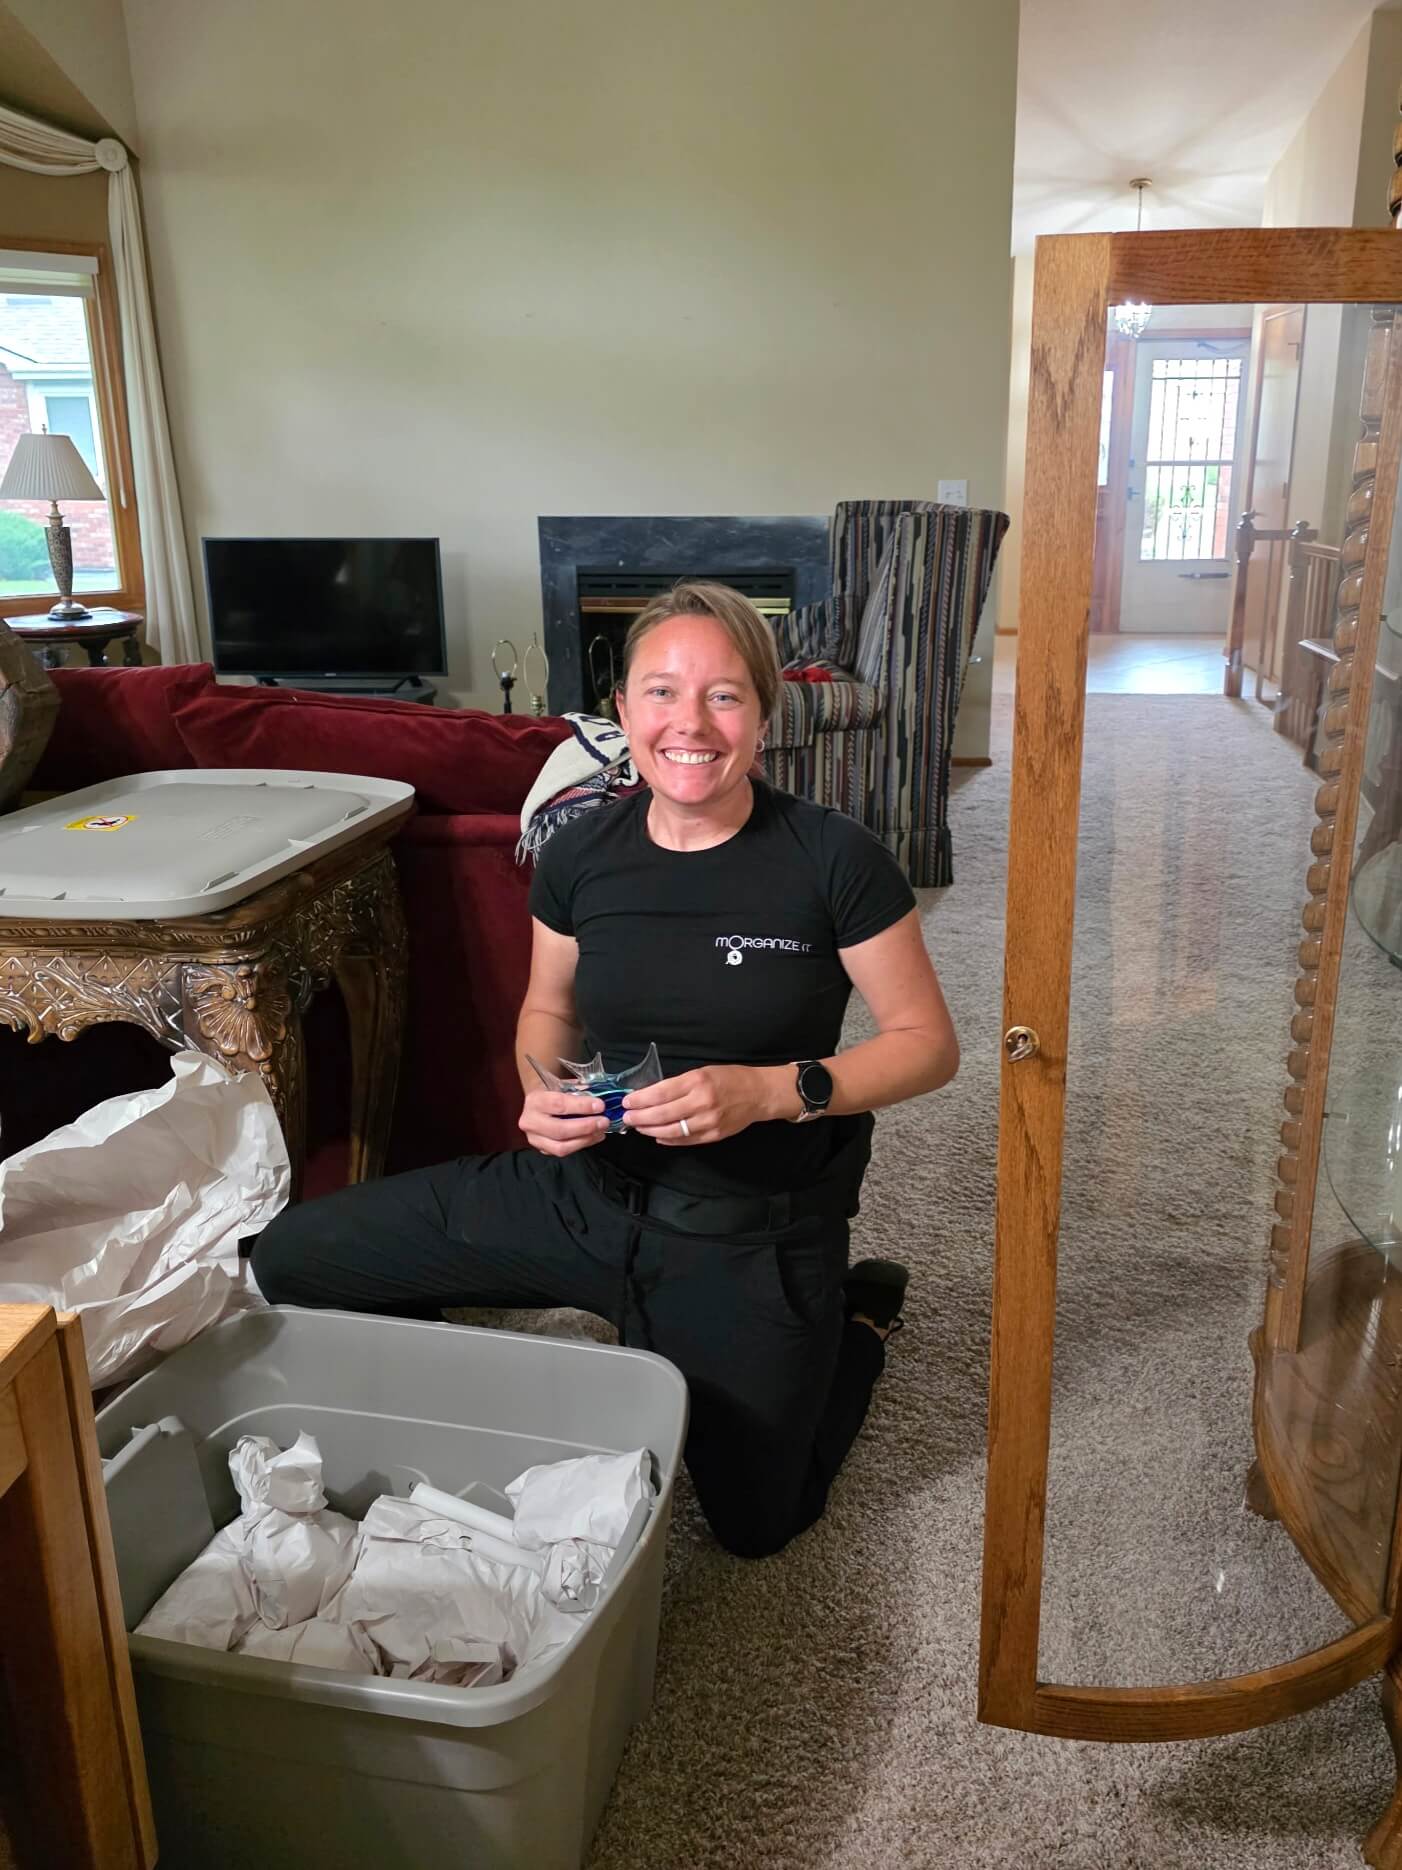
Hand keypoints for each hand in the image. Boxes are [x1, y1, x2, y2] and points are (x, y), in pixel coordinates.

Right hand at [519, 1087, 610, 1157]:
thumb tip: (599, 1098)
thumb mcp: (560, 1085)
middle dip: (586, 1127)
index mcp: (535, 1100)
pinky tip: (593, 1137)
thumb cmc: (550, 1093)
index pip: (559, 1104)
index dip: (581, 1106)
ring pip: (561, 1147)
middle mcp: (530, 1122)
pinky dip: (581, 1145)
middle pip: (560, 1130)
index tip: (600, 1105)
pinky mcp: (542, 1149)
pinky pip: (563, 1152)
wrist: (535, 1105)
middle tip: (604, 1121)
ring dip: (585, 1139)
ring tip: (601, 1131)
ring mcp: (535, 1139)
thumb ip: (577, 1090)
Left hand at [622, 1065, 779, 1145]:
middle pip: (662, 1114)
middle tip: (626, 1118)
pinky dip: (668, 1140)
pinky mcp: (713, 1136)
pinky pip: (685, 1140)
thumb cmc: (729, 1078)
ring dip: (650, 1130)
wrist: (759, 1094)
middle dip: (640, 1117)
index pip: (661, 1093)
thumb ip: (678, 1084)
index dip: (640, 1099)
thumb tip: (650, 1095)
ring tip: (638, 1127)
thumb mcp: (702, 1072)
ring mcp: (708, 1122)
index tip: (627, 1101)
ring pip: (671, 1131)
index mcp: (697, 1082)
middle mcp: (702, 1102)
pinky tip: (658, 1136)